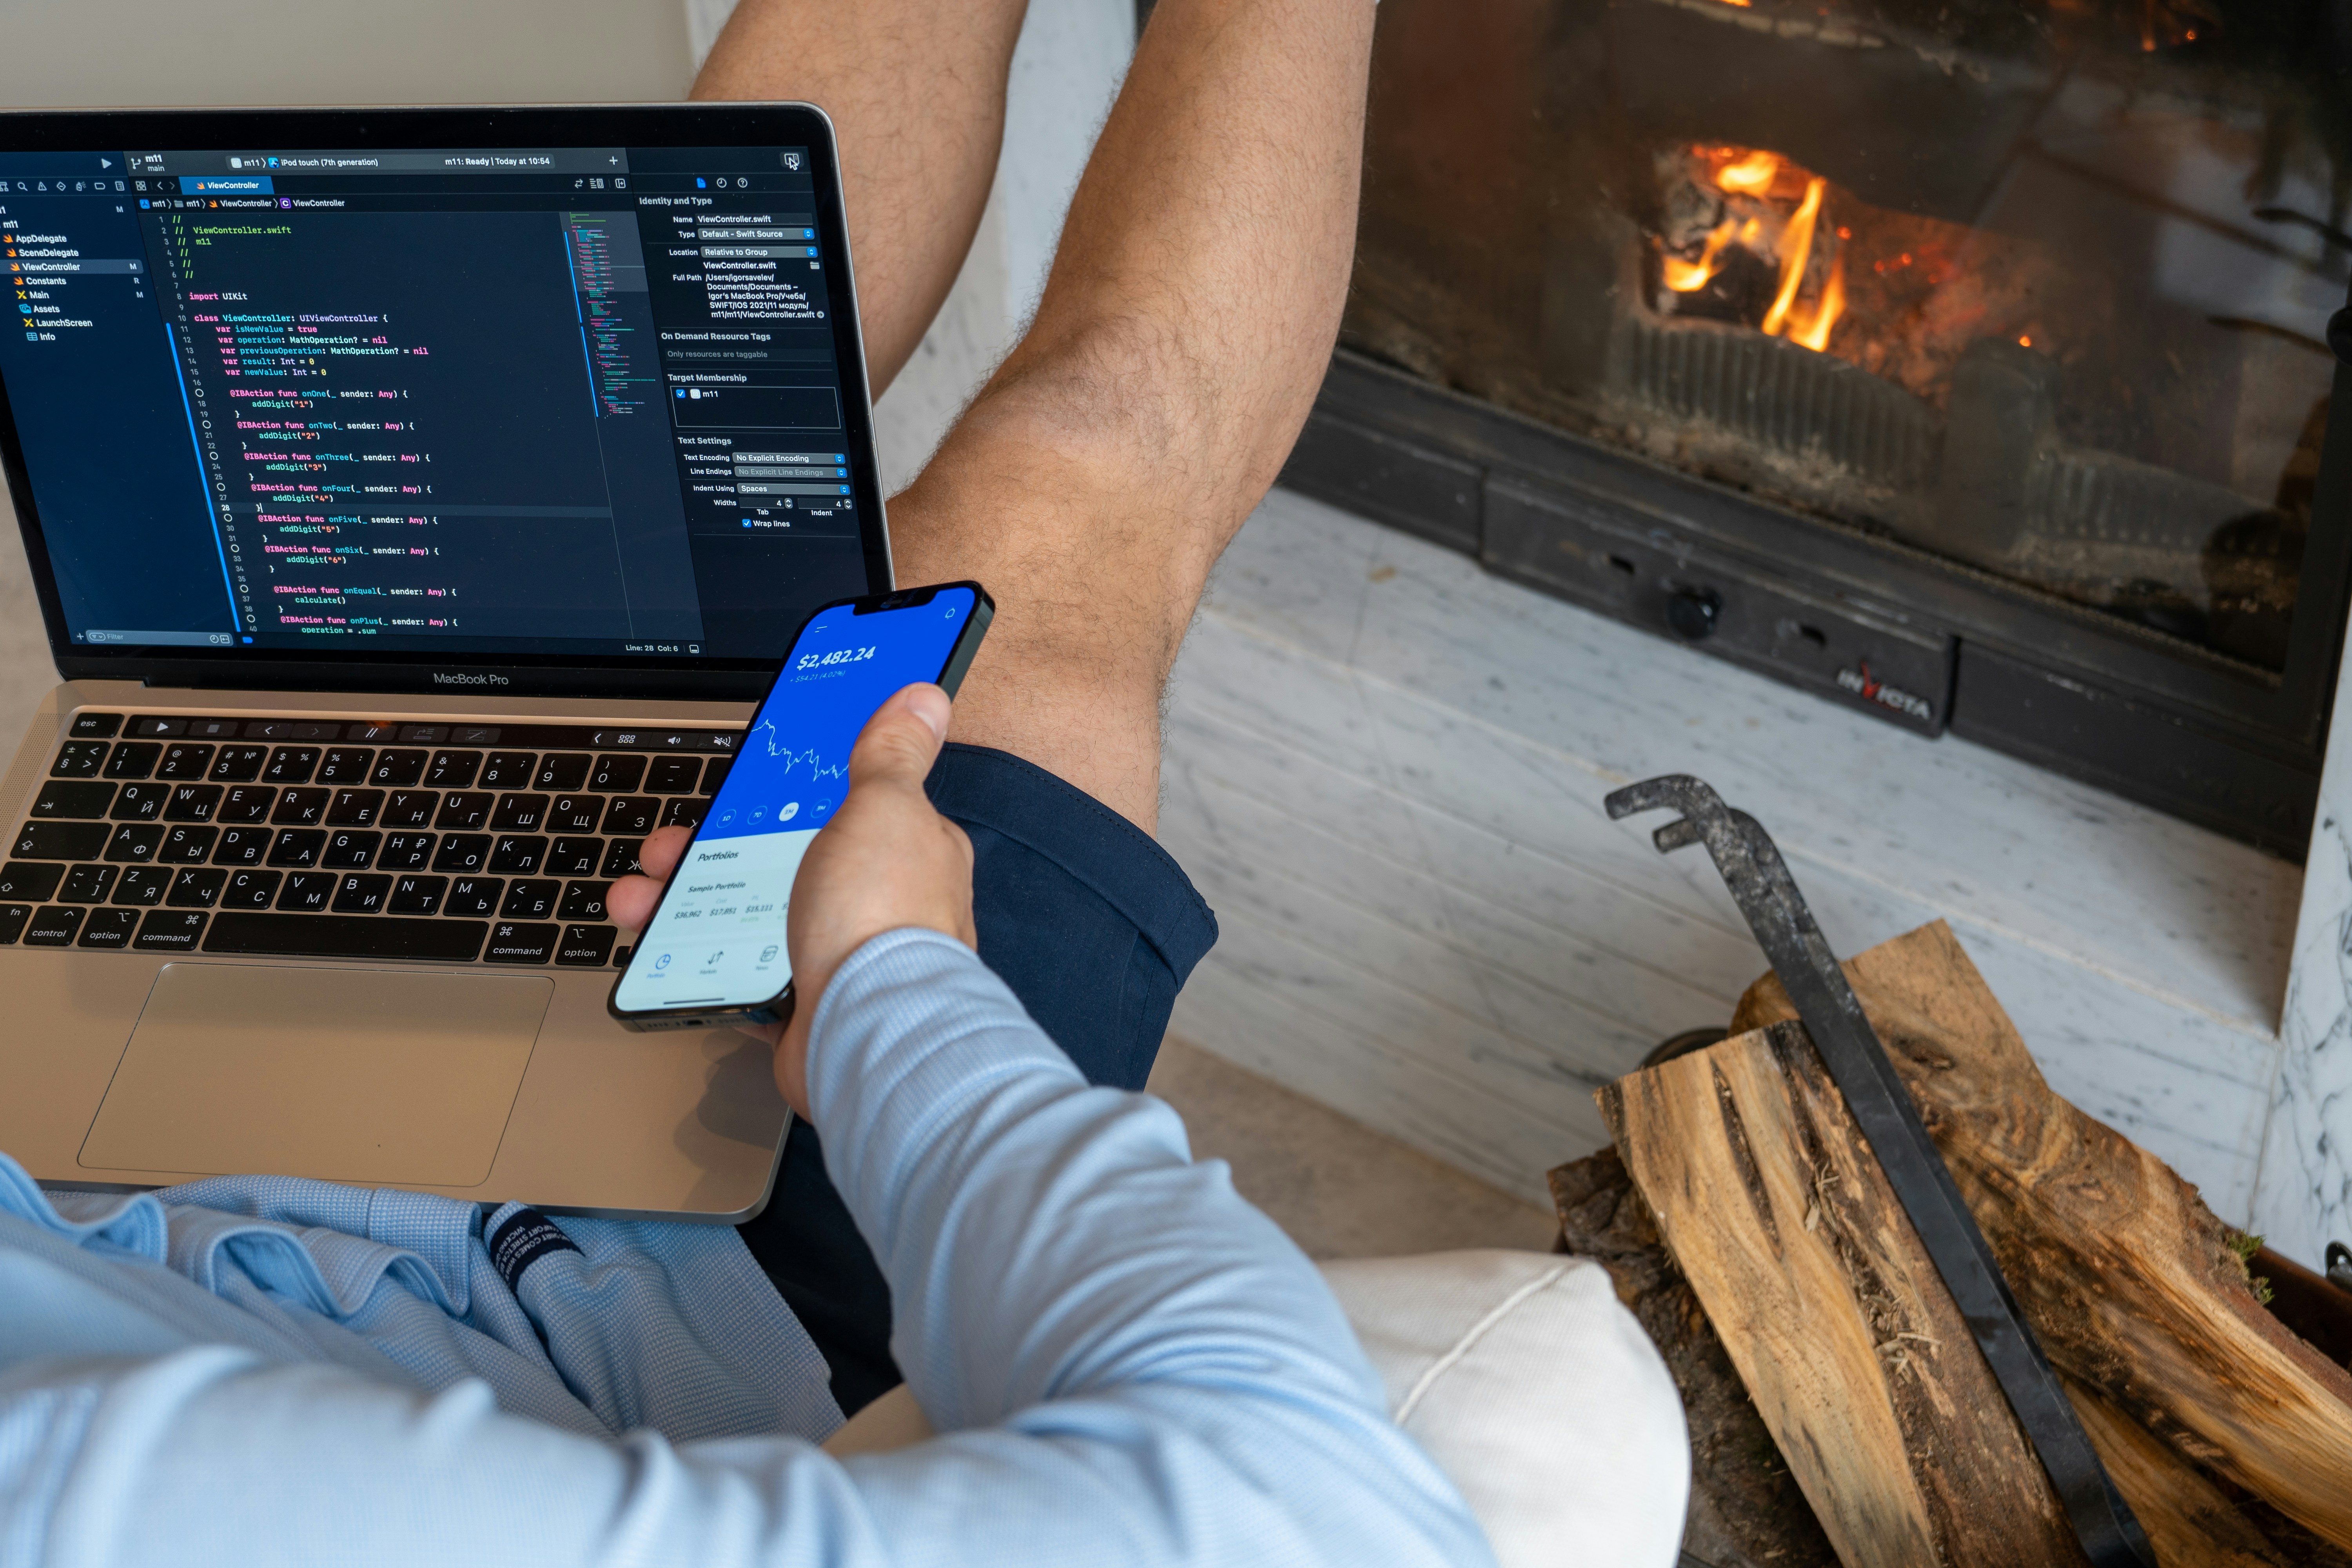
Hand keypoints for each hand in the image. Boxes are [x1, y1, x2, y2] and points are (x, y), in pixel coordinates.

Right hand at [607, 683, 976, 1116]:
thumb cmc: (883, 920)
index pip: (848, 800)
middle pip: (785, 855)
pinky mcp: (805, 1001)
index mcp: (907, 846)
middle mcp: (879, 899)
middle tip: (668, 844)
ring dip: (689, 899)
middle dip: (716, 845)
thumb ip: (892, 754)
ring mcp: (841, 951)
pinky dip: (694, 957)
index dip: (788, 787)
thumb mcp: (883, 809)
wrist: (870, 1037)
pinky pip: (740, 969)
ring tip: (640, 897)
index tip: (739, 783)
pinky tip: (661, 945)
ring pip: (753, 912)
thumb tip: (923, 697)